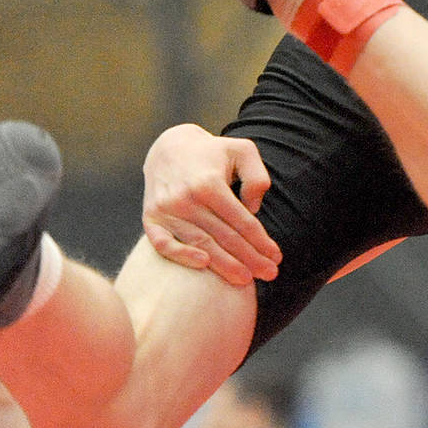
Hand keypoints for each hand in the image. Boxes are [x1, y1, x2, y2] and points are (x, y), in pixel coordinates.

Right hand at [142, 123, 281, 285]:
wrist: (170, 148)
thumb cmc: (214, 153)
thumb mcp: (243, 150)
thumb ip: (256, 177)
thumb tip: (253, 208)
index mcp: (210, 183)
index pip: (241, 221)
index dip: (261, 241)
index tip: (276, 256)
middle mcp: (186, 198)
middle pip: (224, 237)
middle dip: (250, 259)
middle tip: (269, 274)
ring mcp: (166, 210)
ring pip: (200, 244)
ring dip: (225, 266)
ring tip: (245, 279)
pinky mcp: (151, 218)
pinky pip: (163, 244)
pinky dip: (181, 257)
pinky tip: (204, 265)